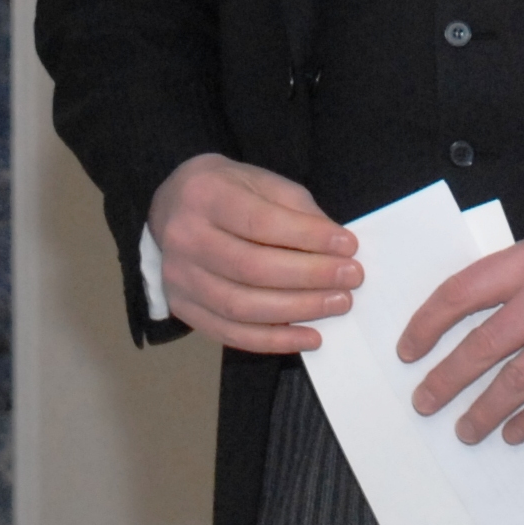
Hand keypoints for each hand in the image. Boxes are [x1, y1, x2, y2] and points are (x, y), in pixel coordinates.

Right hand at [147, 153, 360, 352]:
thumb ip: (297, 211)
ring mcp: (179, 277)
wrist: (172, 207)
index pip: (261, 223)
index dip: (308, 238)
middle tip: (351, 279)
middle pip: (252, 268)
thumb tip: (337, 248)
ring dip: (298, 310)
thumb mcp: (262, 182)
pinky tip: (310, 338)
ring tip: (337, 304)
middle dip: (310, 276)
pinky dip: (274, 341)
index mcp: (205, 195)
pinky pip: (231, 334)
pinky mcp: (184, 308)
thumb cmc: (228, 193)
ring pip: (242, 306)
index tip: (348, 246)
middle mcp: (185, 237)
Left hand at [397, 212, 523, 443]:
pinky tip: (513, 433)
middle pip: (483, 343)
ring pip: (517, 379)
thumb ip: (520, 278)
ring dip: (483, 410)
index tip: (409, 350)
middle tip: (424, 402)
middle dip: (446, 378)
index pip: (462, 292)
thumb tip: (470, 318)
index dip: (428, 324)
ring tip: (464, 430)